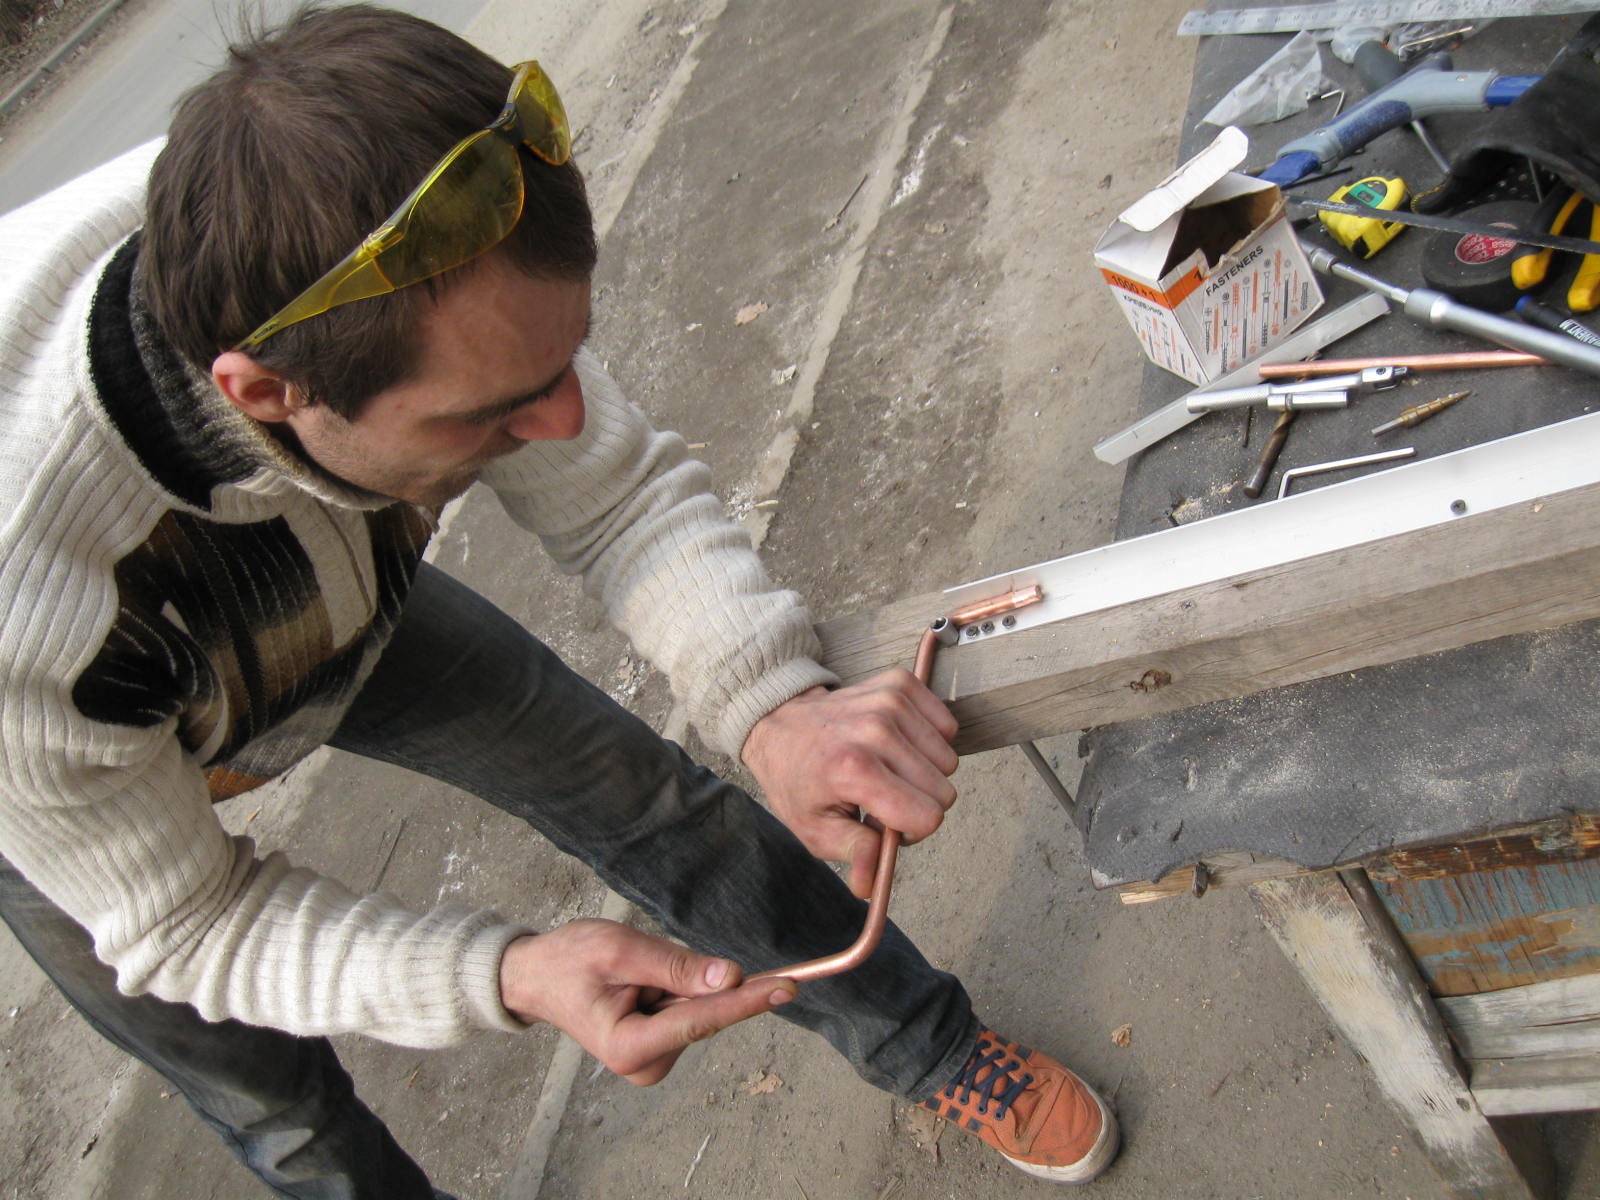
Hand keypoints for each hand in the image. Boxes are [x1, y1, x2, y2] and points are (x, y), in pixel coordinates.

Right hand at [499, 920, 794, 1085]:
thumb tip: (731, 977)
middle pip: (702, 1013)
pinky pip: (688, 1009)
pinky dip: (674, 989)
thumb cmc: (571, 959)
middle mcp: (646, 1064)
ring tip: (633, 973)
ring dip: (677, 982)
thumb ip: (676, 966)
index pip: (702, 1020)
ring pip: (698, 1009)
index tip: (787, 987)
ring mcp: (654, 1060)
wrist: (538, 976)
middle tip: (644, 960)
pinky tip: (641, 983)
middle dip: (691, 979)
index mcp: (630, 1046)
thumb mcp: (620, 950)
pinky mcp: (660, 1048)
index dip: (747, 1000)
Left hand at [740, 671, 959, 898]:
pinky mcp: (899, 683)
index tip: (883, 822)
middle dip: (918, 802)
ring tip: (886, 769)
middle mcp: (876, 731)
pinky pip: (947, 724)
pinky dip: (928, 739)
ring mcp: (890, 703)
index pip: (928, 817)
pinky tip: (897, 744)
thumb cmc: (798, 778)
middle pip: (942, 790)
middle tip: (881, 796)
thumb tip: (871, 887)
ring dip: (923, 771)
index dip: (911, 830)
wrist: (779, 720)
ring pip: (947, 759)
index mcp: (855, 771)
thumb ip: (853, 856)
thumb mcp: (814, 828)